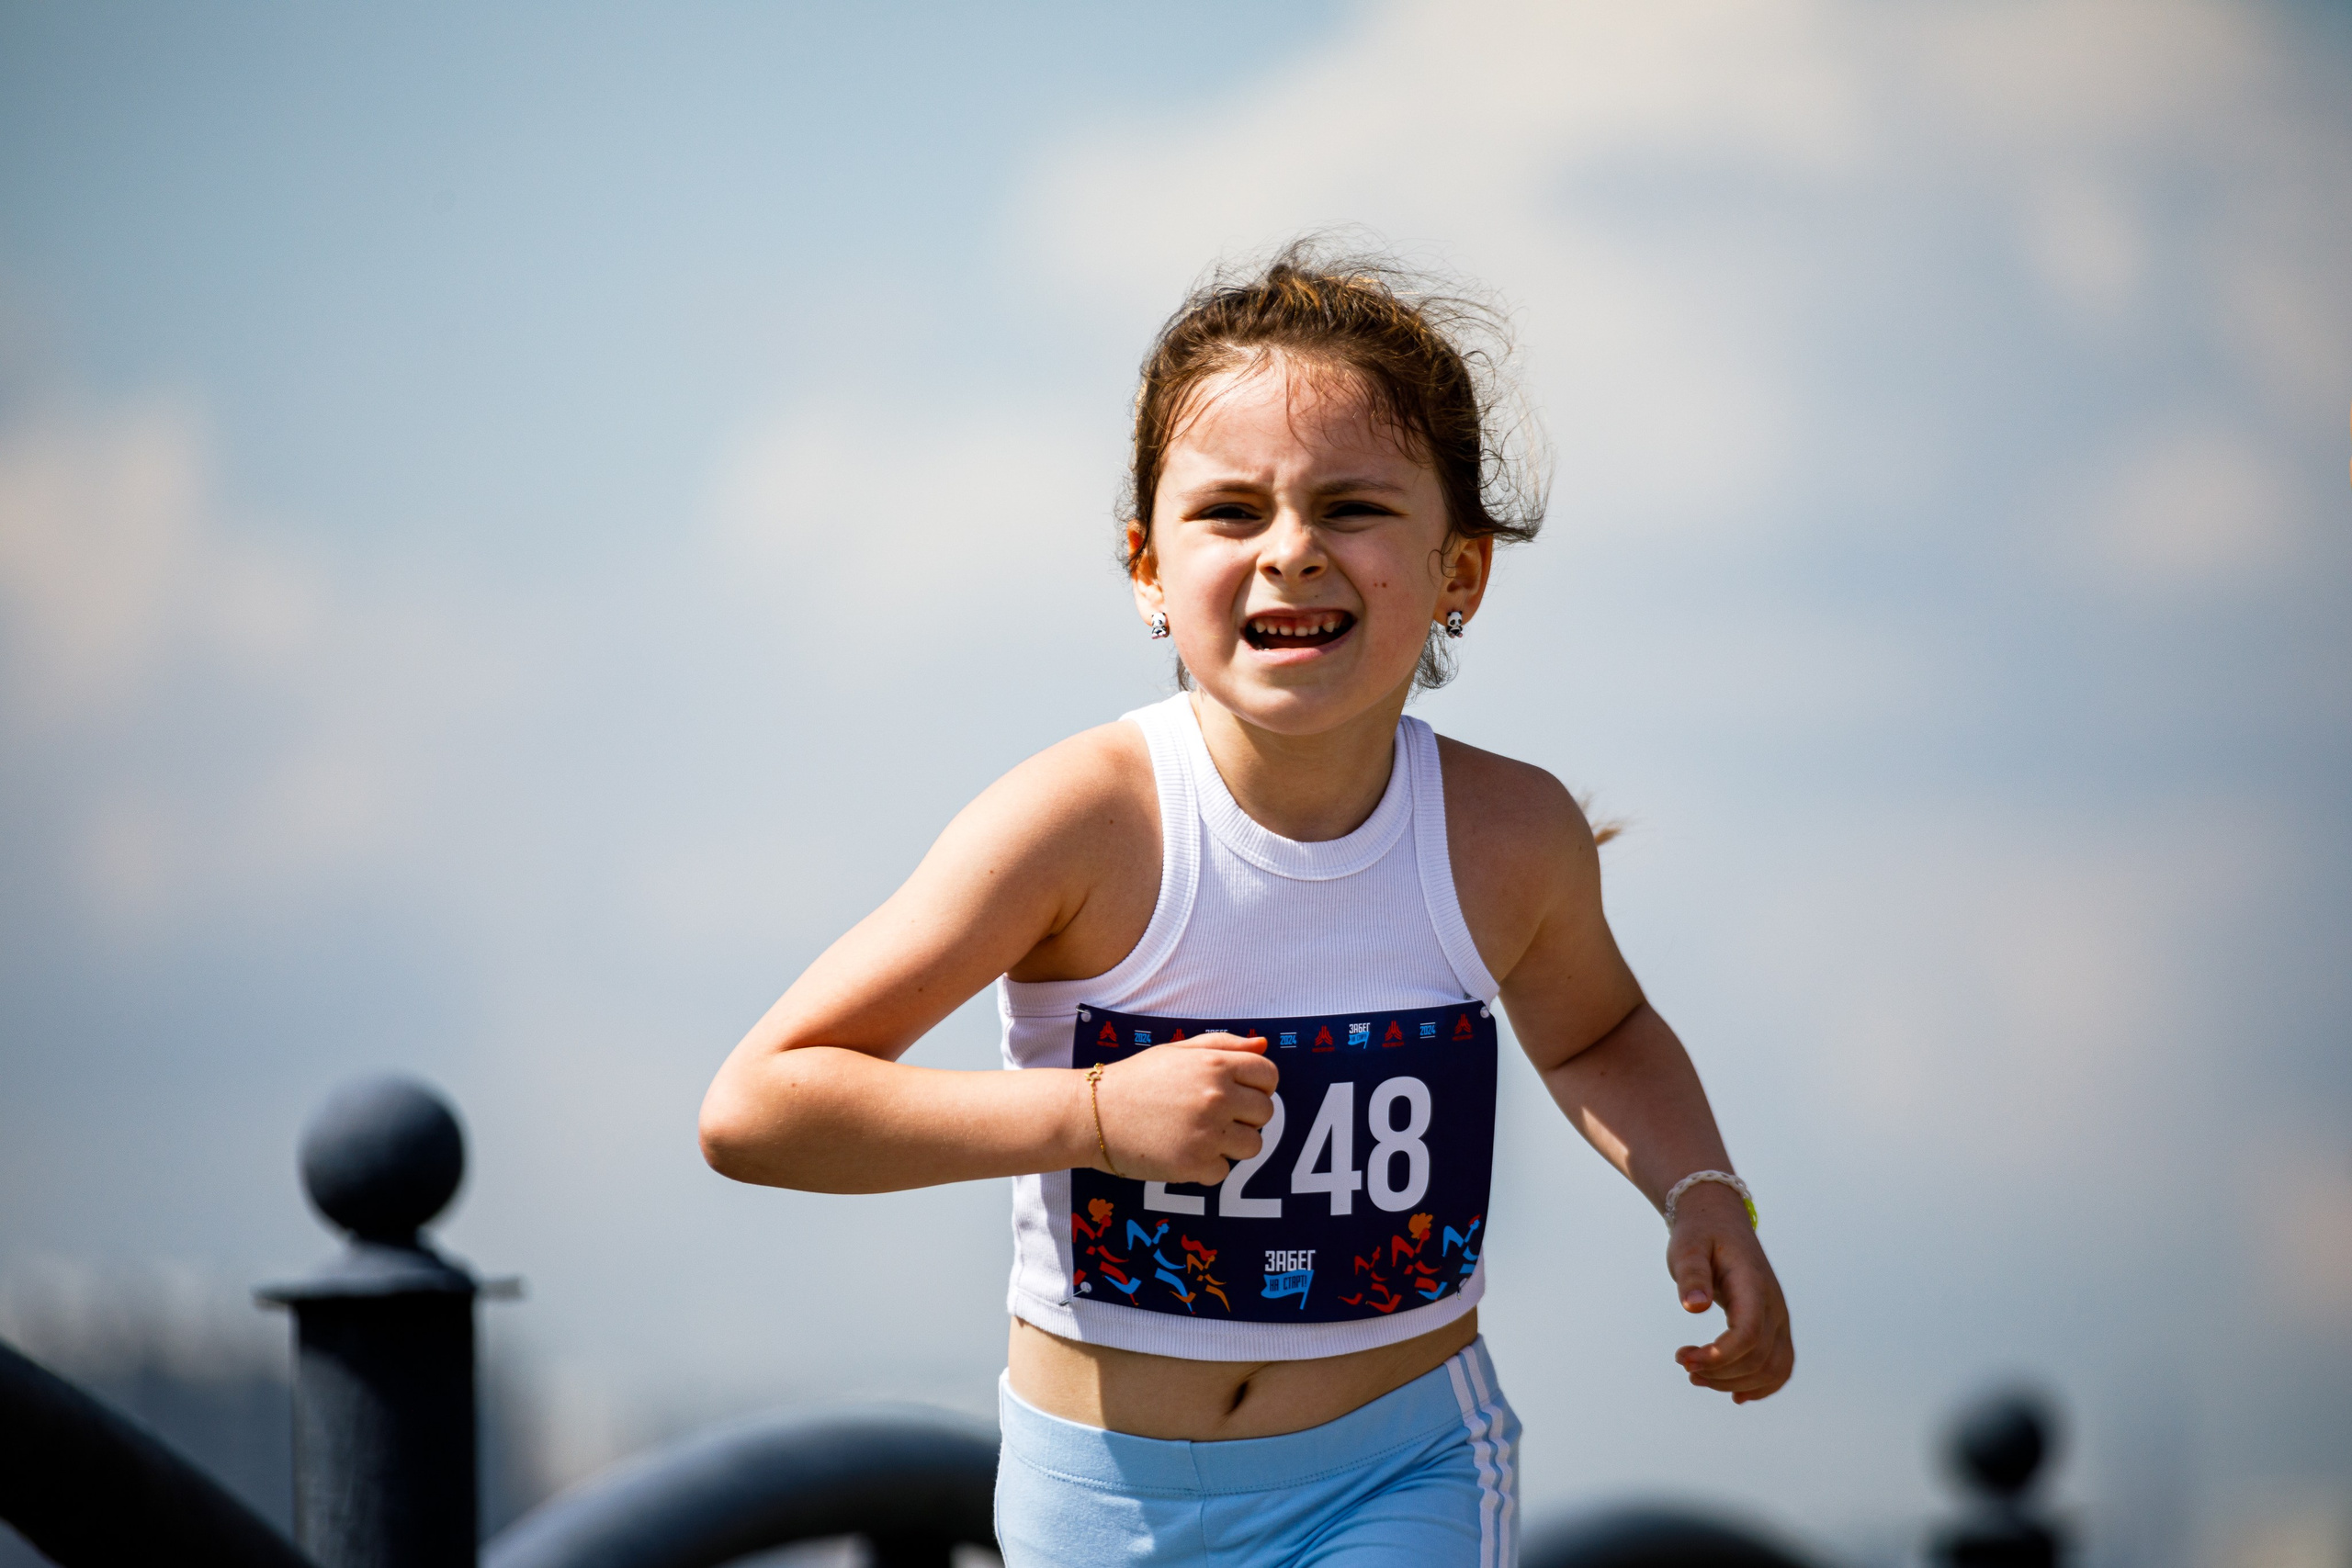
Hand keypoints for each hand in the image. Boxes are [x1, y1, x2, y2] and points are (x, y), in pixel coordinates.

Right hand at [1088, 1032, 1276, 1185]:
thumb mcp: (1177, 1050)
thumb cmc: (1136, 1079)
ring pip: (1253, 1146)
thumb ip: (1224, 1044)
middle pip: (1265, 1113)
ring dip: (1232, 1144)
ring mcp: (1207, 1133)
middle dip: (1246, 1116)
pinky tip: (1182, 1151)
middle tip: (1214, 1116)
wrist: (1092, 1114)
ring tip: (1201, 1135)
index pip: (1269, 1076)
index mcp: (1215, 1065)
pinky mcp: (1194, 1165)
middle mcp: (1216, 1097)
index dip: (1258, 1086)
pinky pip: (1224, 1171)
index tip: (1239, 1094)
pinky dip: (1207, 1167)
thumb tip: (1263, 1047)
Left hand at [1666, 1182, 1793, 1403]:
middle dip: (1719, 1371)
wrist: (1721, 1222)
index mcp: (1754, 1285)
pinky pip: (1780, 1366)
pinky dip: (1761, 1386)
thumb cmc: (1701, 1235)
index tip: (1684, 1360)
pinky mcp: (1775, 1328)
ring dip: (1735, 1382)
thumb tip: (1693, 1306)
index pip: (1749, 1333)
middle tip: (1682, 1362)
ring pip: (1773, 1368)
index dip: (1721, 1355)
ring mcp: (1779, 1319)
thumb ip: (1691, 1274)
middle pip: (1759, 1357)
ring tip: (1696, 1375)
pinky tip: (1735, 1396)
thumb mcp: (1687, 1247)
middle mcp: (1774, 1306)